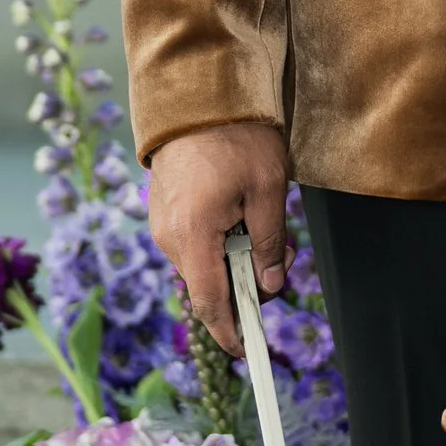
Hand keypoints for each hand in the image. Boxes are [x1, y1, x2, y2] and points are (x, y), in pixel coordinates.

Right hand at [147, 120, 291, 356]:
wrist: (196, 93)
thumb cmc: (235, 137)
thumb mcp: (268, 191)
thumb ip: (269, 245)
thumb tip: (270, 285)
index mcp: (192, 236)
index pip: (209, 304)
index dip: (230, 332)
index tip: (248, 351)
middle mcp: (168, 236)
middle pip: (208, 286)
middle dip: (246, 286)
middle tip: (284, 257)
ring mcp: (161, 224)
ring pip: (202, 265)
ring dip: (235, 261)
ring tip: (265, 226)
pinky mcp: (163, 212)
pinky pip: (193, 244)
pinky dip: (219, 244)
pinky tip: (241, 217)